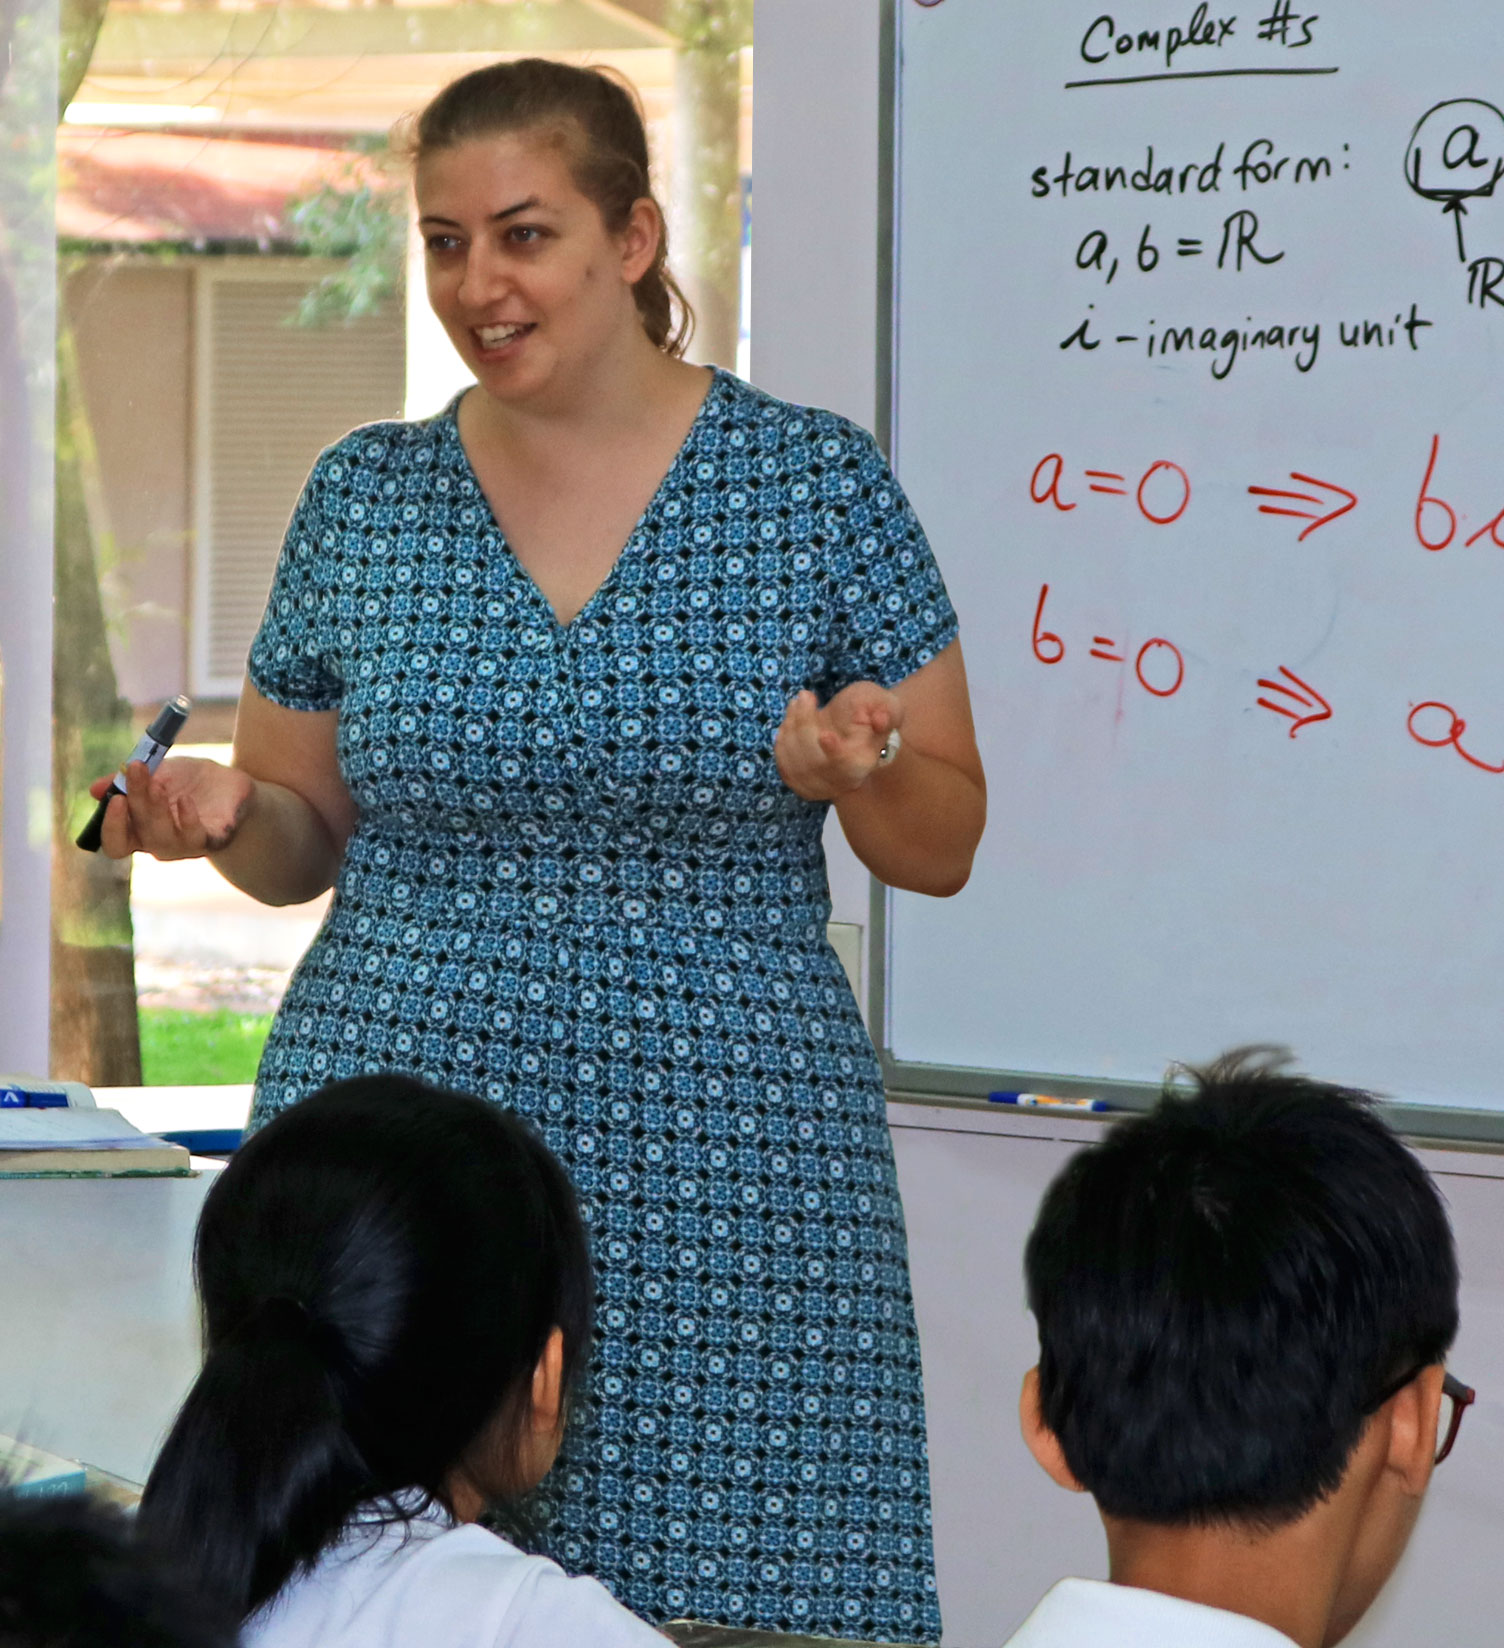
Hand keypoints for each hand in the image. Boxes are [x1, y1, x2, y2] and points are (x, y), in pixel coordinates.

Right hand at [90, 757, 255, 860]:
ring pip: (163, 840)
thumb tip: (95, 789)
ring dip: (156, 811)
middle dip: (136, 800)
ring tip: (159, 784)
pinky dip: (187, 820)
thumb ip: (129, 781)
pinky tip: (185, 799)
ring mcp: (185, 845)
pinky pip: (195, 839)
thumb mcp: (157, 772)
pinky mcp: (212, 840)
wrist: (231, 785)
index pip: (115, 843)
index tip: (115, 798)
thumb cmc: (189, 782)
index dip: (111, 827)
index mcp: (139, 830)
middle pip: (138, 833)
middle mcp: (159, 843)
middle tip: (137, 770)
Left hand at [774, 682, 904, 800]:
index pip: (846, 767)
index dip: (835, 754)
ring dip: (791, 725)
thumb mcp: (887, 707)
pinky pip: (782, 761)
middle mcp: (840, 782)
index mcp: (863, 765)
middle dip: (805, 724)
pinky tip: (791, 717)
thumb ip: (888, 712)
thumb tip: (880, 719)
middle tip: (806, 696)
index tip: (825, 735)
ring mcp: (817, 785)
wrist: (851, 730)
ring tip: (800, 701)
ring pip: (794, 760)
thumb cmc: (870, 714)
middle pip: (814, 761)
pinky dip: (783, 735)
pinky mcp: (797, 781)